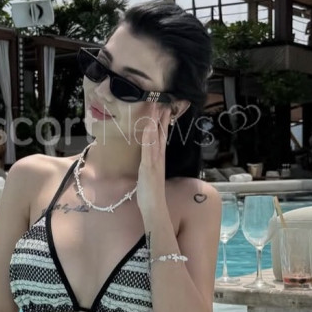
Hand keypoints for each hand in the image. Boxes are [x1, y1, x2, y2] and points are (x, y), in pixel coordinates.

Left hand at [135, 104, 171, 225]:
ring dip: (156, 123)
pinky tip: (149, 128)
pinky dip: (150, 138)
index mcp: (158, 159)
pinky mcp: (149, 167)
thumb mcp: (149, 175)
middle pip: (161, 135)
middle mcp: (158, 158)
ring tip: (157, 109)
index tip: (163, 111)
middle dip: (162, 119)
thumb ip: (150, 166)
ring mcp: (155, 162)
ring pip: (156, 138)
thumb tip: (148, 160)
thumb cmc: (150, 194)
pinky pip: (149, 149)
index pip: (160, 138)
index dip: (162, 124)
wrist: (154, 207)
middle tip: (163, 103)